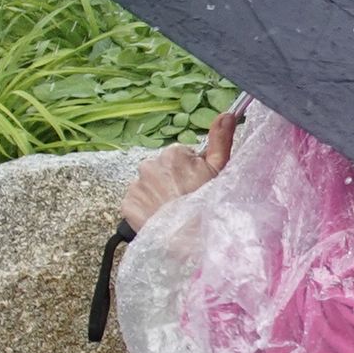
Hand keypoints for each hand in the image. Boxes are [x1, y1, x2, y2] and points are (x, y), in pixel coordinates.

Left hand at [118, 108, 237, 232]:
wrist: (191, 238)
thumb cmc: (209, 204)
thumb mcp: (221, 169)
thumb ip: (220, 139)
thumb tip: (226, 114)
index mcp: (172, 154)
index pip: (180, 157)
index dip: (191, 171)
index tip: (198, 185)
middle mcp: (149, 165)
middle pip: (162, 170)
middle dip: (172, 181)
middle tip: (187, 198)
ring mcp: (136, 185)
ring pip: (149, 185)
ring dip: (159, 194)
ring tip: (174, 210)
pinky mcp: (127, 204)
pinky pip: (137, 202)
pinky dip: (146, 208)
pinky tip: (161, 216)